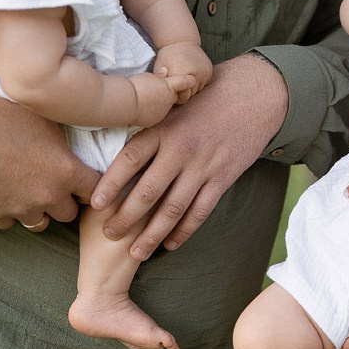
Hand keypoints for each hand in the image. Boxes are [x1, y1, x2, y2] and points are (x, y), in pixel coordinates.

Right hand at [0, 85, 98, 230]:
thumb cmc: (5, 115)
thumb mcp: (47, 122)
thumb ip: (66, 144)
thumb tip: (76, 149)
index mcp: (66, 172)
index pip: (94, 191)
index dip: (90, 186)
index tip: (82, 182)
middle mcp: (48, 195)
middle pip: (69, 214)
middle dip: (64, 201)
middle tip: (54, 186)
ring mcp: (21, 208)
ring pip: (40, 223)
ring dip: (38, 211)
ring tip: (29, 193)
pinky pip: (9, 223)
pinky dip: (8, 212)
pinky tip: (4, 193)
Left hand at [91, 53, 287, 259]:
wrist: (254, 96)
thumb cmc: (208, 96)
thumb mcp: (174, 101)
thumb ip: (150, 121)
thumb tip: (114, 134)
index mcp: (164, 128)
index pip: (130, 159)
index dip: (110, 183)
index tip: (94, 203)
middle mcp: (181, 149)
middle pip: (147, 191)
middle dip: (125, 218)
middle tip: (108, 234)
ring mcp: (203, 166)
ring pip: (173, 209)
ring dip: (152, 234)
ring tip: (135, 252)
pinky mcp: (222, 178)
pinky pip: (200, 211)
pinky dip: (184, 231)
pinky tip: (170, 244)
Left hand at [154, 42, 213, 103]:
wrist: (181, 40)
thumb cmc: (167, 56)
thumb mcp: (160, 69)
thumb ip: (162, 83)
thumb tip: (163, 96)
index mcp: (182, 75)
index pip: (183, 97)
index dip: (176, 95)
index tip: (171, 89)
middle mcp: (196, 75)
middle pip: (191, 94)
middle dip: (184, 92)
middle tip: (176, 84)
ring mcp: (205, 72)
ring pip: (198, 89)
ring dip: (191, 87)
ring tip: (183, 78)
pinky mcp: (209, 70)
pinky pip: (203, 83)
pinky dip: (197, 82)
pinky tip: (190, 75)